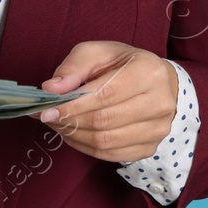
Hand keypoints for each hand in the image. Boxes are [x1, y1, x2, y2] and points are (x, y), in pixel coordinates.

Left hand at [37, 41, 178, 163]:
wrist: (157, 82)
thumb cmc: (124, 64)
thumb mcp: (99, 52)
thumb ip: (73, 67)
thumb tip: (50, 89)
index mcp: (148, 72)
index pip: (105, 94)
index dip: (73, 104)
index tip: (47, 110)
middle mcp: (159, 102)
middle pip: (104, 120)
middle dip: (70, 121)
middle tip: (48, 117)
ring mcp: (158, 129)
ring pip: (105, 141)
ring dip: (74, 135)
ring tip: (59, 124)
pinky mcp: (150, 147)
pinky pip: (110, 154)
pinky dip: (85, 147)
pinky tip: (75, 134)